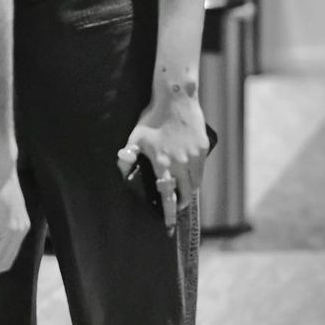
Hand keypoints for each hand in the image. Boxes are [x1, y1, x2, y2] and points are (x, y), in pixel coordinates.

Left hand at [116, 94, 208, 235]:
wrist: (175, 98)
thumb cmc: (152, 117)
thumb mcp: (136, 135)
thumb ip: (128, 155)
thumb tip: (121, 167)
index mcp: (163, 163)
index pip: (167, 195)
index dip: (168, 212)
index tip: (168, 225)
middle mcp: (181, 164)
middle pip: (185, 193)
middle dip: (180, 202)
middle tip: (175, 205)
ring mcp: (195, 157)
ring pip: (195, 183)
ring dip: (188, 190)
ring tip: (182, 191)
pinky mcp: (203, 149)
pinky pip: (200, 168)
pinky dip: (195, 174)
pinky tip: (188, 172)